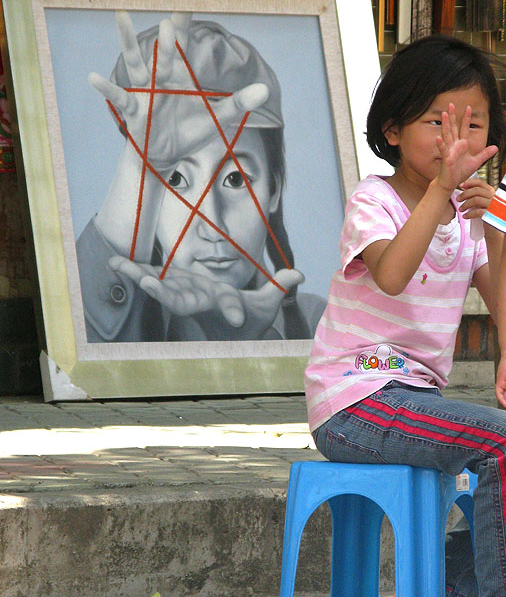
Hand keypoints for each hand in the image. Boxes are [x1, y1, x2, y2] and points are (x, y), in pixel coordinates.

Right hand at [89, 12, 268, 168]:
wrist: (167, 154)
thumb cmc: (191, 131)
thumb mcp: (219, 118)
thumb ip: (239, 103)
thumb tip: (265, 90)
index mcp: (182, 76)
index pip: (185, 47)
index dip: (185, 26)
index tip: (186, 2)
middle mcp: (162, 78)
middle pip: (164, 53)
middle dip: (168, 40)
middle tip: (170, 21)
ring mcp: (145, 91)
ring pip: (137, 63)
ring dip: (129, 42)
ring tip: (120, 16)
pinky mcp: (133, 109)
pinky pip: (119, 96)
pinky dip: (106, 88)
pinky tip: (93, 77)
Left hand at [108, 256, 304, 336]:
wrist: (231, 334)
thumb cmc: (252, 318)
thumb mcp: (268, 304)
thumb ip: (280, 287)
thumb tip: (299, 275)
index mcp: (223, 306)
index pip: (227, 306)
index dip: (230, 309)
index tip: (234, 320)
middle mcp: (200, 304)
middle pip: (181, 300)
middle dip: (165, 293)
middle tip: (148, 285)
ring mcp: (184, 296)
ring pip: (160, 288)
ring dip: (138, 277)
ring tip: (118, 265)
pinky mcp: (175, 288)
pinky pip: (153, 279)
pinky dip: (135, 272)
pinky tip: (115, 261)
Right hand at [435, 103, 497, 193]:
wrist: (450, 183)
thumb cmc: (460, 172)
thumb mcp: (476, 162)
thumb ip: (485, 154)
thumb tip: (496, 147)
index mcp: (462, 145)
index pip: (464, 129)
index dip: (466, 118)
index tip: (468, 107)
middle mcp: (454, 145)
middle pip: (453, 128)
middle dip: (452, 116)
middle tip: (450, 104)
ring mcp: (449, 151)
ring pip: (447, 135)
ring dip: (445, 125)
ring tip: (443, 114)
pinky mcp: (446, 159)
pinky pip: (443, 150)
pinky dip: (441, 144)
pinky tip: (438, 137)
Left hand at [457, 175, 494, 220]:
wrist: (495, 232)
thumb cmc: (487, 217)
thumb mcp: (483, 204)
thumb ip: (478, 195)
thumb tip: (465, 187)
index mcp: (493, 193)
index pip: (481, 183)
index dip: (469, 182)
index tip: (461, 185)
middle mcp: (495, 197)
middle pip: (477, 190)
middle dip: (465, 194)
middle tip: (458, 199)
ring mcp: (494, 206)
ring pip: (476, 200)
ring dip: (465, 204)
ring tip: (461, 209)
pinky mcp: (492, 215)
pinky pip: (477, 212)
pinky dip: (469, 214)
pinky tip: (465, 216)